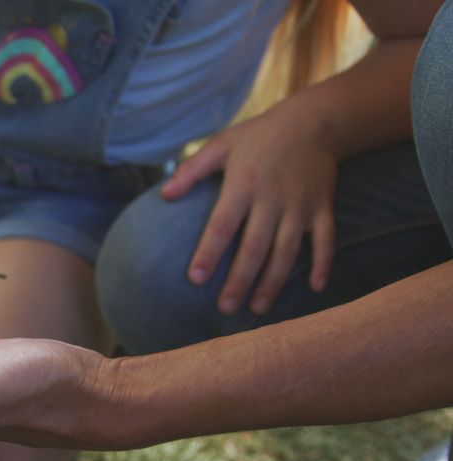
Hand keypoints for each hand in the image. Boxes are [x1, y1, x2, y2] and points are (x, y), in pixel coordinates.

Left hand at [161, 103, 337, 314]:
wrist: (315, 121)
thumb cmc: (259, 135)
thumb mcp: (222, 144)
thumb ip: (192, 170)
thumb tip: (164, 195)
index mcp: (243, 184)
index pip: (222, 225)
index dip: (209, 253)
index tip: (195, 279)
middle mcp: (273, 199)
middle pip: (255, 247)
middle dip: (240, 281)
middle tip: (225, 308)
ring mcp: (301, 206)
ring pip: (288, 251)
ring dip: (273, 282)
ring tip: (258, 309)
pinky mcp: (323, 208)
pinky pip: (326, 240)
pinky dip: (323, 264)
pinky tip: (315, 288)